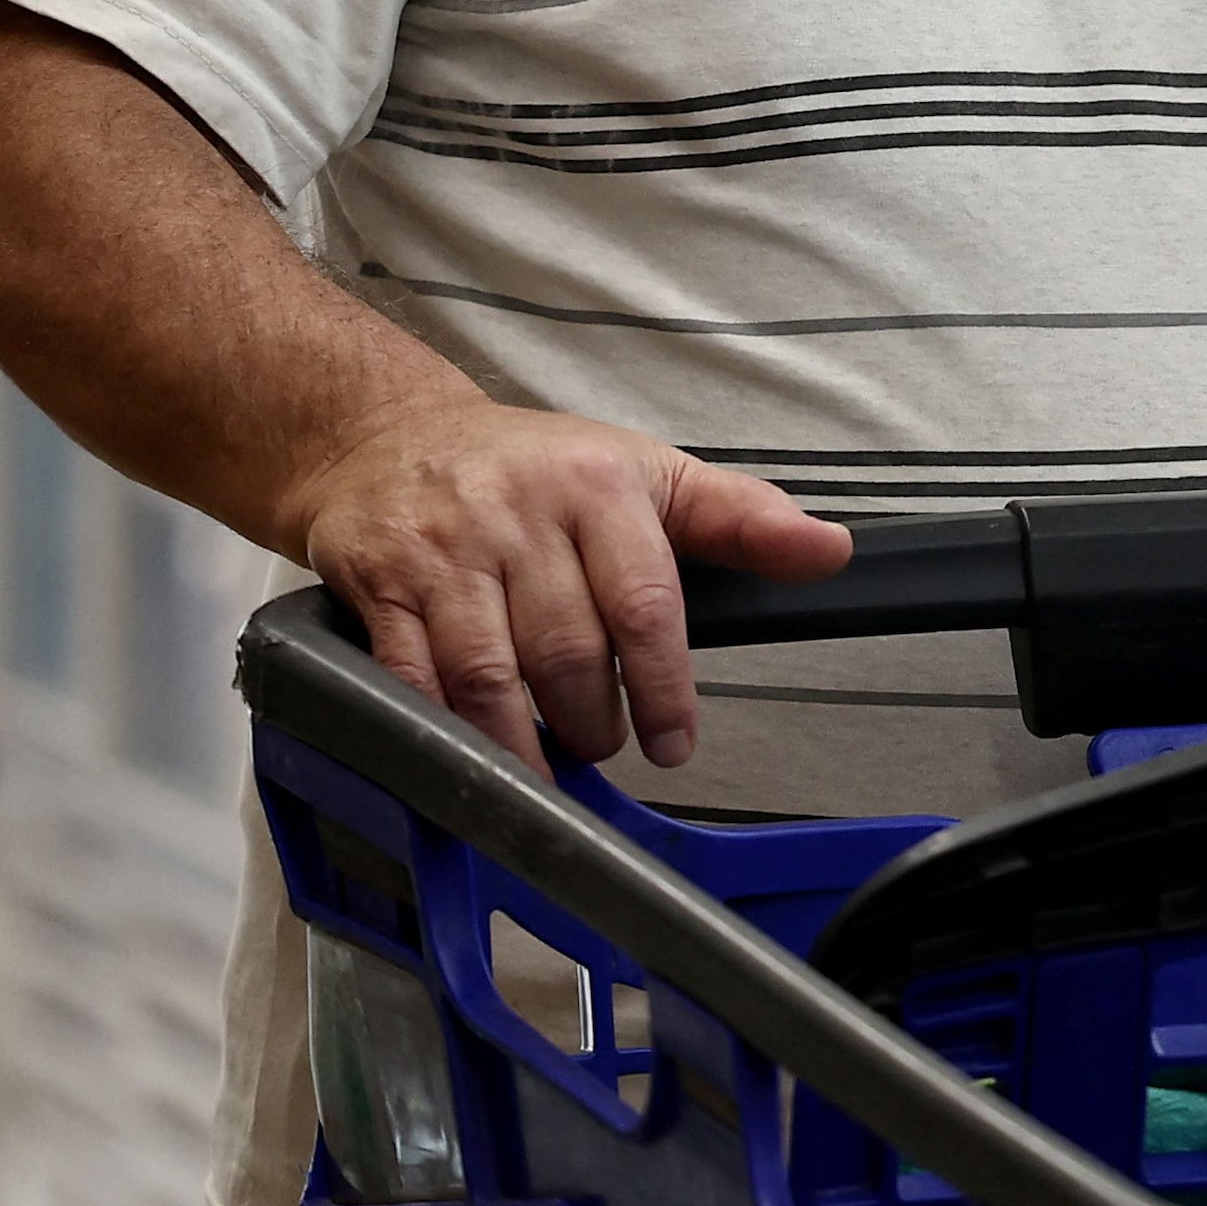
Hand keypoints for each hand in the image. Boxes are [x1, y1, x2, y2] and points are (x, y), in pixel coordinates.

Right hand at [277, 399, 853, 774]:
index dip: (665, 686)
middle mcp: (517, 515)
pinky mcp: (375, 582)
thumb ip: (742, 518)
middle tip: (606, 746)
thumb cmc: (537, 467)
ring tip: (547, 771)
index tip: (675, 743)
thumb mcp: (650, 473)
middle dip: (593, 720)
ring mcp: (442, 551)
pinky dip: (441, 727)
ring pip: (487, 674)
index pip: (645, 602)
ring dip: (521, 743)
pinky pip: (410, 674)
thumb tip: (831, 551)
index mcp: (599, 487)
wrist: (385, 434)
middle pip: (565, 650)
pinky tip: (471, 751)